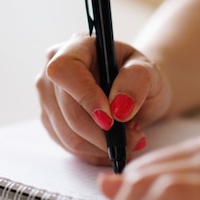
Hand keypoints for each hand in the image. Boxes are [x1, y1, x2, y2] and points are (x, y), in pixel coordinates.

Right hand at [35, 33, 171, 165]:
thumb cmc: (140, 76)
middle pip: (67, 110)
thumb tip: (119, 107)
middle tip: (134, 138)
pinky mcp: (50, 119)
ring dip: (101, 146)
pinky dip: (94, 152)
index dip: (85, 97)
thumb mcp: (150, 71)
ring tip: (128, 140)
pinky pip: (68, 145)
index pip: (64, 70)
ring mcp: (48, 95)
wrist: (134, 90)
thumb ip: (137, 81)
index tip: (111, 118)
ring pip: (67, 134)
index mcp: (76, 47)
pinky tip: (112, 145)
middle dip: (102, 133)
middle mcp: (53, 68)